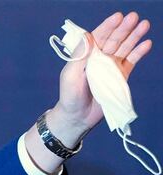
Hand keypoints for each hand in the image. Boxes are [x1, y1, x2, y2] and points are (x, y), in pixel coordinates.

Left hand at [52, 12, 151, 140]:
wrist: (78, 117)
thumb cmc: (69, 96)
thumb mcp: (70, 74)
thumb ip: (80, 55)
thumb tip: (88, 35)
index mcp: (86, 55)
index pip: (98, 36)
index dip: (108, 26)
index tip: (117, 16)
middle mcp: (100, 58)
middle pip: (114, 39)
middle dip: (123, 28)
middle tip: (133, 17)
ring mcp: (111, 67)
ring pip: (125, 48)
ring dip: (134, 36)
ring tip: (144, 25)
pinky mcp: (120, 77)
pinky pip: (131, 62)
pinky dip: (139, 53)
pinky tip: (146, 44)